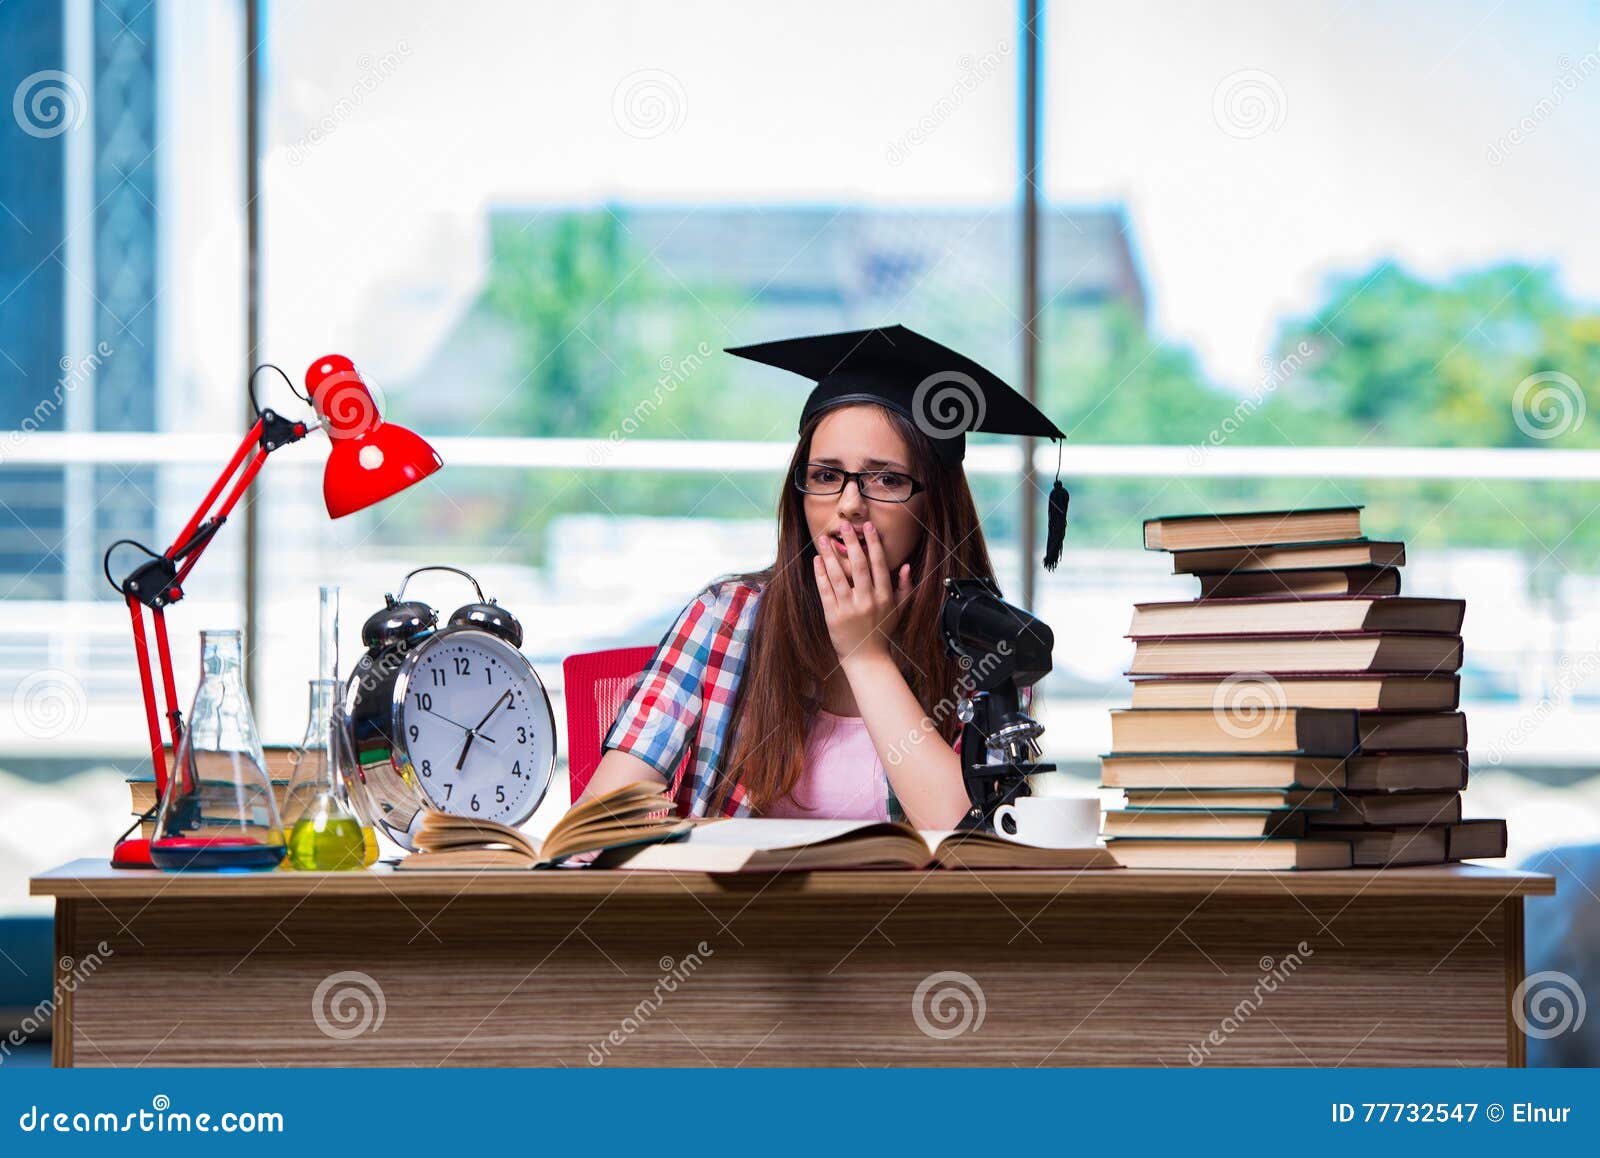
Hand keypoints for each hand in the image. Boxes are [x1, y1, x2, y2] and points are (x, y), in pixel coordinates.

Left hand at [813, 518, 911, 661]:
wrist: (866, 659)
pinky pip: (826, 590)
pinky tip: (818, 560)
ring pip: (839, 575)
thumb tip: (906, 566)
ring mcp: (849, 608)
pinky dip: (821, 574)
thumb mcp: (898, 610)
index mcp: (884, 597)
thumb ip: (904, 587)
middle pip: (858, 565)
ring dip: (830, 555)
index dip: (873, 543)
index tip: (868, 526)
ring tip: (824, 539)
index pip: (879, 564)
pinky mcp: (833, 616)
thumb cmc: (882, 633)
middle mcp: (867, 601)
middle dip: (851, 542)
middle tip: (844, 525)